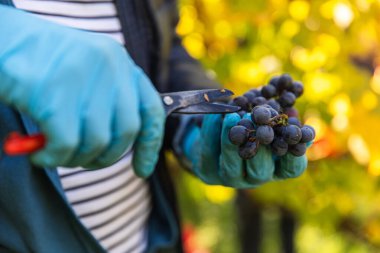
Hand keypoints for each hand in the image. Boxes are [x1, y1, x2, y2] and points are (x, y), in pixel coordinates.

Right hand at [0, 6, 164, 176]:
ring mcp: (83, 77)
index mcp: (120, 61)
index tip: (142, 169)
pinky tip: (39, 153)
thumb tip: (117, 144)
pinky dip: (52, 158)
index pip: (151, 109)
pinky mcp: (54, 93)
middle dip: (105, 157)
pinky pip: (67, 145)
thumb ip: (107, 99)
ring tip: (54, 152)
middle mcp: (109, 66)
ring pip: (97, 142)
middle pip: (126, 132)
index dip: (150, 144)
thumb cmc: (41, 63)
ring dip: (74, 159)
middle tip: (82, 160)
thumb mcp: (86, 73)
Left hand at [183, 113, 306, 187]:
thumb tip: (291, 113)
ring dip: (233, 140)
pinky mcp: (208, 172)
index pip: (291, 169)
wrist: (215, 134)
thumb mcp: (265, 118)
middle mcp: (255, 178)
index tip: (293, 134)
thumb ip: (278, 118)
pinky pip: (209, 152)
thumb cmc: (249, 123)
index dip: (295, 155)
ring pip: (232, 166)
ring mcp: (230, 178)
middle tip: (259, 122)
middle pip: (261, 171)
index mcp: (275, 168)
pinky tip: (216, 115)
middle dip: (260, 146)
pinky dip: (212, 131)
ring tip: (233, 117)